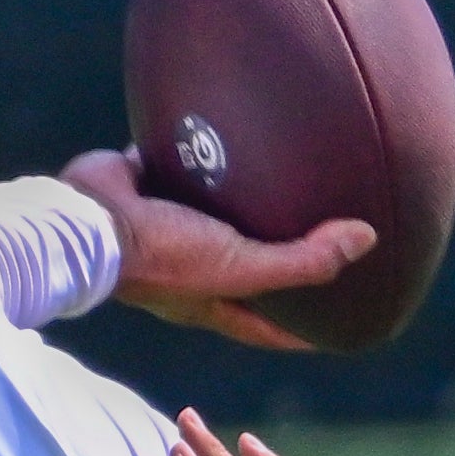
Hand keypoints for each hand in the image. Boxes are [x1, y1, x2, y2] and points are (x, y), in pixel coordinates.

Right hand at [60, 148, 375, 350]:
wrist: (87, 218)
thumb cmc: (163, 257)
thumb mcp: (239, 267)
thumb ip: (302, 260)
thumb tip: (367, 240)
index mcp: (210, 299)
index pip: (267, 327)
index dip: (302, 333)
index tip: (340, 329)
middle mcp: (189, 267)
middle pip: (243, 268)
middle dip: (277, 259)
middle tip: (319, 242)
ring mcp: (165, 225)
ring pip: (214, 214)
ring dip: (241, 200)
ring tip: (281, 174)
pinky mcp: (146, 182)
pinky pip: (180, 161)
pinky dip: (201, 147)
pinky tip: (230, 122)